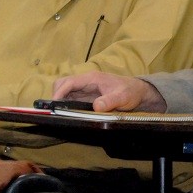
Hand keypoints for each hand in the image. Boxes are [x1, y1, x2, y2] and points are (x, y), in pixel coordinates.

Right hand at [52, 72, 166, 112]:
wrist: (138, 92)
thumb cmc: (131, 92)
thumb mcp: (123, 97)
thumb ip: (110, 101)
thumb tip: (96, 106)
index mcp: (92, 78)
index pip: (69, 82)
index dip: (59, 93)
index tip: (53, 105)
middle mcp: (86, 82)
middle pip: (63, 84)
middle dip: (56, 96)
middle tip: (56, 111)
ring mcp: (85, 89)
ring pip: (65, 92)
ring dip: (60, 101)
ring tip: (59, 114)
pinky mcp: (87, 96)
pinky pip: (71, 98)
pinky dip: (66, 105)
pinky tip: (68, 114)